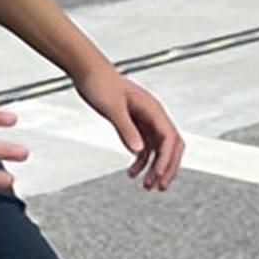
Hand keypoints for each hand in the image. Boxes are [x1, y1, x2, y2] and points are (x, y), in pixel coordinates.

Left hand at [75, 70, 182, 190]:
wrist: (88, 72)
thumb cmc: (101, 84)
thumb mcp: (113, 108)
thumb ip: (126, 129)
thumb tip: (138, 150)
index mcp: (153, 110)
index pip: (169, 138)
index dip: (167, 159)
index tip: (160, 175)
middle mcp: (153, 116)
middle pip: (170, 146)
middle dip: (167, 167)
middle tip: (159, 186)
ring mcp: (145, 120)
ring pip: (158, 149)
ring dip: (155, 167)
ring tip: (147, 185)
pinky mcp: (134, 124)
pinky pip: (144, 146)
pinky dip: (141, 161)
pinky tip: (133, 171)